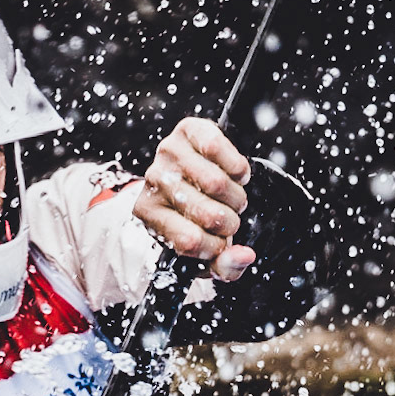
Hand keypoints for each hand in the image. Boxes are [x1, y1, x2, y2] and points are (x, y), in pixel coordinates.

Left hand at [133, 117, 256, 281]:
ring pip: (218, 184)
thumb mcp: (206, 252)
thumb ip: (225, 266)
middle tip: (228, 218)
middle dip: (230, 223)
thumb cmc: (197, 218)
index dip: (215, 248)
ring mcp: (168, 153)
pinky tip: (231, 175)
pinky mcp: (187, 129)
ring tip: (229, 198)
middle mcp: (153, 182)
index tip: (218, 244)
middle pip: (209, 214)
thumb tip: (245, 256)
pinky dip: (237, 169)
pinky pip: (219, 149)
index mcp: (149, 216)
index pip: (189, 242)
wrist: (193, 176)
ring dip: (236, 196)